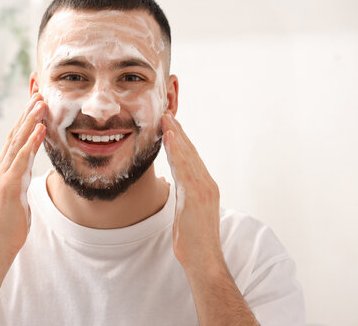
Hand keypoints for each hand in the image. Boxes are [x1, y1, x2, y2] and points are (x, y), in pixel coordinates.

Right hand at [0, 93, 46, 256]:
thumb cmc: (8, 226)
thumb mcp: (16, 198)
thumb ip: (19, 182)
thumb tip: (27, 173)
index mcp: (2, 171)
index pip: (15, 140)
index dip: (25, 120)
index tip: (35, 103)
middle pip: (15, 134)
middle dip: (27, 112)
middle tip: (38, 92)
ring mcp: (2, 175)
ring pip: (17, 141)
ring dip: (30, 120)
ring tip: (41, 101)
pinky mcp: (8, 185)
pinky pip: (22, 158)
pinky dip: (32, 141)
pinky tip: (40, 127)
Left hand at [161, 111, 223, 271]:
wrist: (204, 261)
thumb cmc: (193, 241)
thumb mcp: (185, 212)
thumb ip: (182, 195)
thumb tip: (171, 184)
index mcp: (205, 188)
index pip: (191, 159)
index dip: (180, 141)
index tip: (170, 126)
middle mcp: (207, 184)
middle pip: (190, 152)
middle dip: (178, 132)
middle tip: (167, 114)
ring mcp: (203, 189)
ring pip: (188, 155)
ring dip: (176, 135)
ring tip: (166, 118)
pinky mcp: (196, 195)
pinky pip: (184, 168)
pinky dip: (177, 150)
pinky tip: (170, 137)